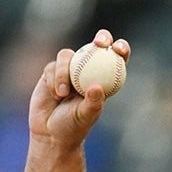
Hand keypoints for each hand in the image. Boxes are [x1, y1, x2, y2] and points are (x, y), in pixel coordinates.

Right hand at [28, 29, 129, 146]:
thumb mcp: (85, 116)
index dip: (121, 49)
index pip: (117, 59)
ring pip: (68, 55)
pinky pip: (52, 67)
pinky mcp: (51, 72)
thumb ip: (92, 102)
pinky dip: (55, 79)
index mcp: (104, 79)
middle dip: (102, 37)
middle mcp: (88, 70)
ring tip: (62, 94)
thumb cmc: (73, 127)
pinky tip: (56, 95)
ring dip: (65, 72)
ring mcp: (69, 69)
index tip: (118, 49)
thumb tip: (97, 87)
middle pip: (97, 45)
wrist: (50, 134)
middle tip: (99, 43)